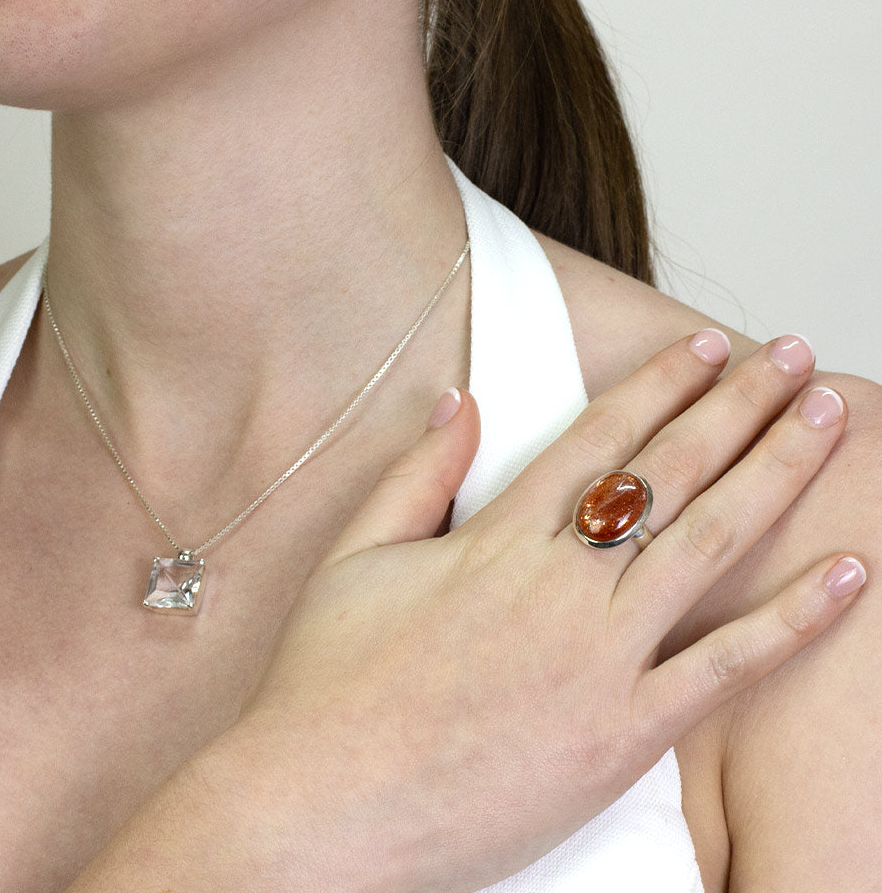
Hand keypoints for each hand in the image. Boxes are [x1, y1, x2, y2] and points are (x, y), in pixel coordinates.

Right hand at [229, 331, 861, 892]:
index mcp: (494, 540)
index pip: (598, 440)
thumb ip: (418, 474)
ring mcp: (597, 659)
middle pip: (668, 473)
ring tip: (826, 419)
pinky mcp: (622, 737)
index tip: (703, 345)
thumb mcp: (354, 557)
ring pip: (708, 545)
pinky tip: (845, 573)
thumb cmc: (325, 682)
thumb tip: (463, 401)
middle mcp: (558, 585)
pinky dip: (791, 621)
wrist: (320, 805)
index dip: (658, 384)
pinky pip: (723, 669)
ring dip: (775, 472)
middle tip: (792, 358)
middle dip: (737, 404)